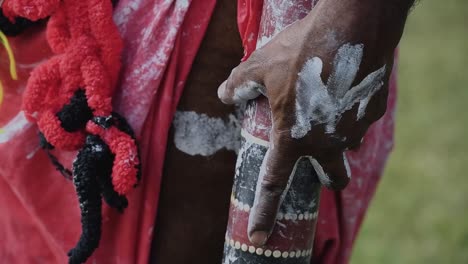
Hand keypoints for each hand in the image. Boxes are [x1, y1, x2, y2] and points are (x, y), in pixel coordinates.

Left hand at [218, 0, 410, 245]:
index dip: (264, 213)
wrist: (353, 26)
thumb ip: (238, 85)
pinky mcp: (373, 111)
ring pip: (349, 147)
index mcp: (293, 139)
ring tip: (330, 112)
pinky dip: (351, 114)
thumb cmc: (301, 49)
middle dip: (328, 179)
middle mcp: (327, 143)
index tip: (259, 237)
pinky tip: (344, 91)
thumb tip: (224, 95)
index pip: (273, 185)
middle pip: (333, 178)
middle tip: (321, 164)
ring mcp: (354, 129)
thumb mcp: (259, 65)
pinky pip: (361, 121)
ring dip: (340, 140)